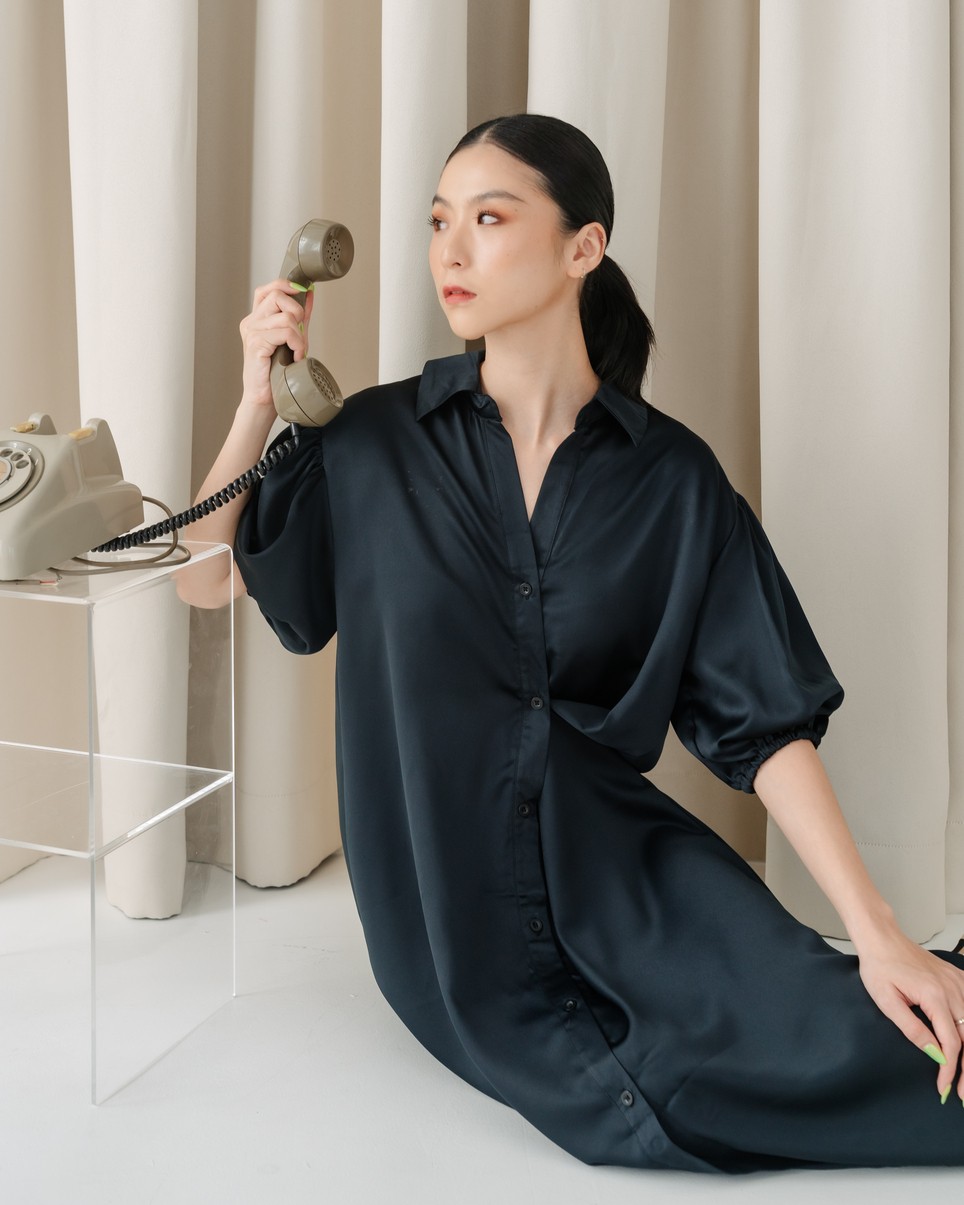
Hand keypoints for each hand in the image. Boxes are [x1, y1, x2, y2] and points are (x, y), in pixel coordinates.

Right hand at [238, 279, 313, 410]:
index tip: (302, 291)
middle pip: (277, 296)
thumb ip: (300, 317)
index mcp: (256, 319)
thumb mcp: (293, 338)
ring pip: (285, 316)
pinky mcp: (256, 344)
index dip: (285, 285)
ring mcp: (251, 332)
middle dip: (296, 310)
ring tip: (297, 351)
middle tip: (299, 331)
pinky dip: (297, 344)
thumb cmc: (277, 373)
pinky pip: (285, 332)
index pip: (267, 289)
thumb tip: (310, 294)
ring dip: (299, 336)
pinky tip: (294, 357)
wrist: (265, 398)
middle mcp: (251, 323)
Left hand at [856, 927, 963, 1102]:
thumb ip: (912, 1028)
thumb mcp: (886, 1000)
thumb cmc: (879, 966)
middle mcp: (952, 989)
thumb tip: (934, 1053)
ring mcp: (958, 982)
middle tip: (962, 1093)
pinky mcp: (958, 978)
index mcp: (934, 996)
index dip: (949, 1069)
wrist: (881, 938)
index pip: (951, 1043)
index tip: (944, 1087)